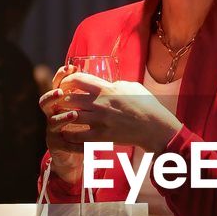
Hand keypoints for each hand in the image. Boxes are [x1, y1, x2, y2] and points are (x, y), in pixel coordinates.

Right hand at [39, 64, 85, 181]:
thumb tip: (115, 80)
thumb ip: (96, 94)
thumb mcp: (90, 107)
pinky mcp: (56, 145)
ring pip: (52, 121)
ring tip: (73, 115)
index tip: (69, 68)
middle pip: (46, 101)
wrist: (77, 148)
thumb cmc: (85, 123)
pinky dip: (75, 145)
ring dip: (63, 118)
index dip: (61, 76)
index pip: (57, 84)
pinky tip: (86, 146)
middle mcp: (53, 113)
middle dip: (53, 95)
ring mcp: (52, 129)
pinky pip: (64, 144)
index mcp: (61, 101)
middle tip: (60, 92)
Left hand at [59, 72, 180, 153]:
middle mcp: (100, 104)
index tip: (65, 84)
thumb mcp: (131, 86)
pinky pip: (78, 136)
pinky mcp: (102, 136)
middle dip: (62, 100)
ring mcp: (100, 121)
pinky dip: (70, 135)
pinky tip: (67, 134)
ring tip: (63, 117)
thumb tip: (107, 82)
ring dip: (64, 117)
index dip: (66, 80)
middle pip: (69, 98)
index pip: (77, 79)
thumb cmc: (147, 105)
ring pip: (71, 117)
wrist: (155, 127)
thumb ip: (115, 84)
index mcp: (107, 89)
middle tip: (61, 103)